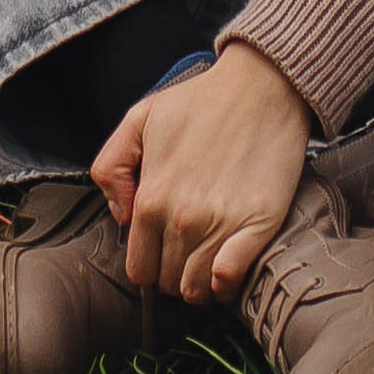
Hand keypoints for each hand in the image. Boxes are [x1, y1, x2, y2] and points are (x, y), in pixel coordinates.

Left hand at [93, 39, 311, 306]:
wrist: (263, 84)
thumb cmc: (202, 100)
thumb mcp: (140, 118)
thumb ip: (111, 167)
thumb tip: (121, 217)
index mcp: (150, 198)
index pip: (139, 269)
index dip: (151, 263)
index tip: (165, 250)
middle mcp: (180, 218)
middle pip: (168, 283)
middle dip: (175, 273)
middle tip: (190, 250)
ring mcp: (219, 224)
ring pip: (197, 289)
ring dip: (201, 282)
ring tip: (210, 257)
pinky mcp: (258, 224)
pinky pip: (230, 279)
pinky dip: (226, 282)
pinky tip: (229, 266)